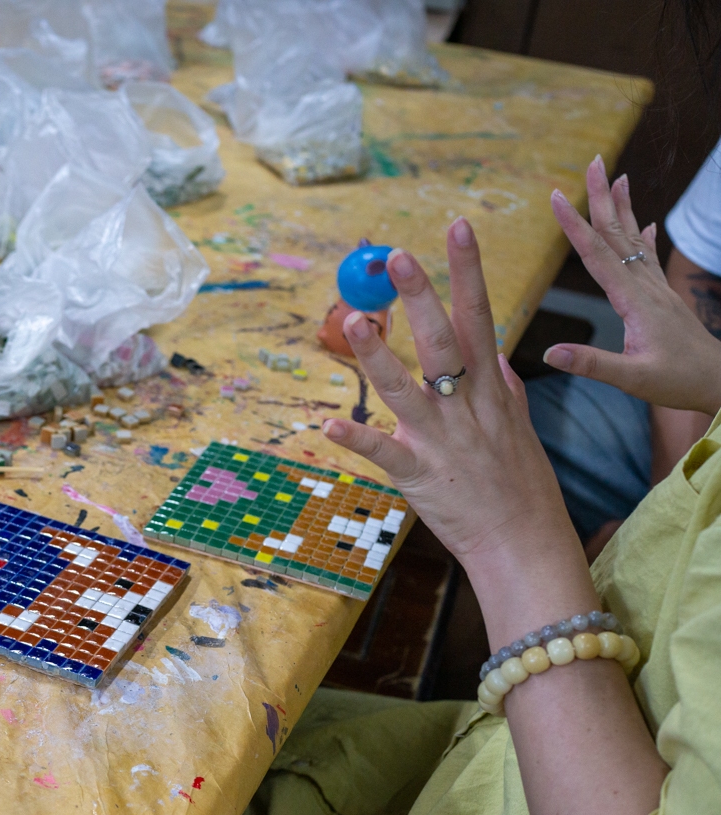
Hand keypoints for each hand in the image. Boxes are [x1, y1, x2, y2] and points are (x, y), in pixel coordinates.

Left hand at [321, 217, 593, 636]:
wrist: (526, 545)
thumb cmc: (523, 488)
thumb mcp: (522, 431)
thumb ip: (507, 391)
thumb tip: (497, 356)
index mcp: (491, 391)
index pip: (481, 317)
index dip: (468, 272)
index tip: (457, 228)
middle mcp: (468, 408)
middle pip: (446, 342)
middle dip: (424, 296)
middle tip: (399, 255)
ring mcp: (443, 441)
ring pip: (409, 389)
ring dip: (379, 355)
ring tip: (355, 319)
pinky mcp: (420, 476)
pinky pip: (385, 454)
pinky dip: (358, 440)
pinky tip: (328, 426)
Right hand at [544, 156, 720, 415]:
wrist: (719, 381)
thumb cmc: (677, 381)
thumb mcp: (632, 379)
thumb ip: (591, 364)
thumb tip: (549, 353)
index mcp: (634, 301)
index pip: (597, 256)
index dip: (574, 226)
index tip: (557, 197)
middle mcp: (646, 287)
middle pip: (616, 235)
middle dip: (603, 198)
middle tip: (593, 163)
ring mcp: (657, 290)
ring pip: (634, 240)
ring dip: (623, 208)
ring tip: (618, 178)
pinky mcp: (664, 297)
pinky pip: (649, 259)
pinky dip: (644, 237)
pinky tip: (645, 224)